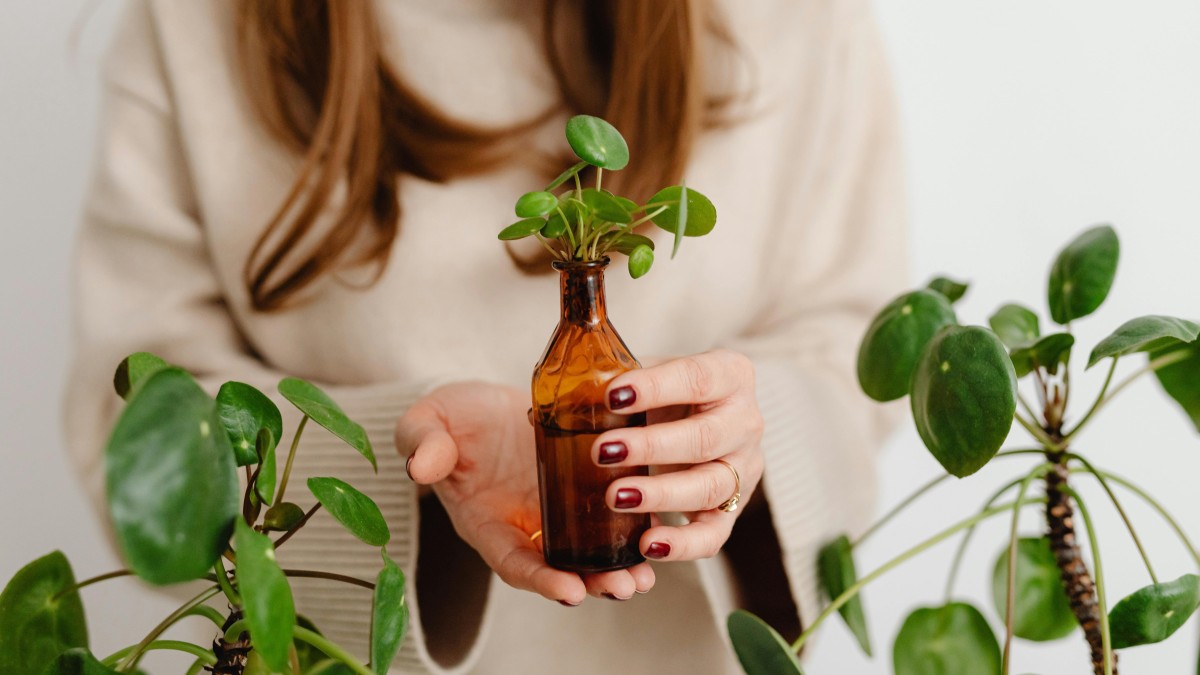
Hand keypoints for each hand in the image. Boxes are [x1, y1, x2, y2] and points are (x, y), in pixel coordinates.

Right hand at [396, 382, 655, 604]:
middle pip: (558, 567)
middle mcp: (523, 526)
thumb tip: (420, 466)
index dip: (540, 579)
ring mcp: (554, 512)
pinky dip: (629, 531)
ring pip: (587, 550)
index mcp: (485, 521)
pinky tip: (656, 537)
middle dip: (591, 581)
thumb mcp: (430, 422)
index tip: (570, 591)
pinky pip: (607, 517)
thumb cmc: (452, 418)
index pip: (511, 560)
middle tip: (622, 587)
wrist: (483, 403)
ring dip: (616, 567)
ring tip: (643, 578)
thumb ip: (424, 443)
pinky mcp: (581, 490)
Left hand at [594, 349, 764, 561]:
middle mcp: (746, 422)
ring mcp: (744, 469)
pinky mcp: (732, 509)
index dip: (658, 387)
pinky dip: (683, 545)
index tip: (614, 394)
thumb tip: (543, 410)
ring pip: (710, 487)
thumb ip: (606, 385)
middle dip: (652, 446)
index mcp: (730, 375)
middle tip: (602, 452)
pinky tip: (648, 546)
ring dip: (661, 494)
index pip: (698, 378)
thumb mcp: (645, 377)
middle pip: (706, 437)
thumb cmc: (663, 393)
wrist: (695, 418)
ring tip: (615, 498)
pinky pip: (714, 534)